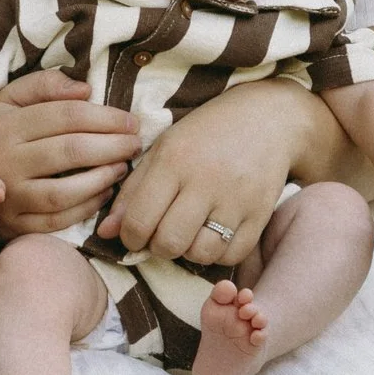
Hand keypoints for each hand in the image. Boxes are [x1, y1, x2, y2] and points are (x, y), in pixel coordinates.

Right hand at [0, 69, 140, 237]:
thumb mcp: (11, 98)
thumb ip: (46, 85)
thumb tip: (86, 90)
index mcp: (7, 125)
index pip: (66, 116)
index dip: (105, 117)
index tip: (130, 120)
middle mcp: (5, 161)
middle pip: (70, 151)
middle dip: (112, 146)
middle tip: (135, 143)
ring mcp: (9, 197)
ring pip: (65, 191)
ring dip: (103, 179)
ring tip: (123, 167)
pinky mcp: (14, 225)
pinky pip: (57, 220)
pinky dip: (87, 208)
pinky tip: (105, 192)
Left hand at [98, 82, 315, 268]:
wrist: (267, 118)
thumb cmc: (206, 133)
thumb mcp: (163, 149)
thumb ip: (132, 191)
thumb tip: (105, 232)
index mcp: (173, 160)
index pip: (138, 220)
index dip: (129, 237)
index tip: (135, 233)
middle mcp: (205, 180)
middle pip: (168, 243)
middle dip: (158, 247)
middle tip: (162, 234)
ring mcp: (236, 199)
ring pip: (200, 254)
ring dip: (189, 251)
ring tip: (190, 231)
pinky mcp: (261, 213)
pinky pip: (232, 255)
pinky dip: (218, 253)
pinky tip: (214, 233)